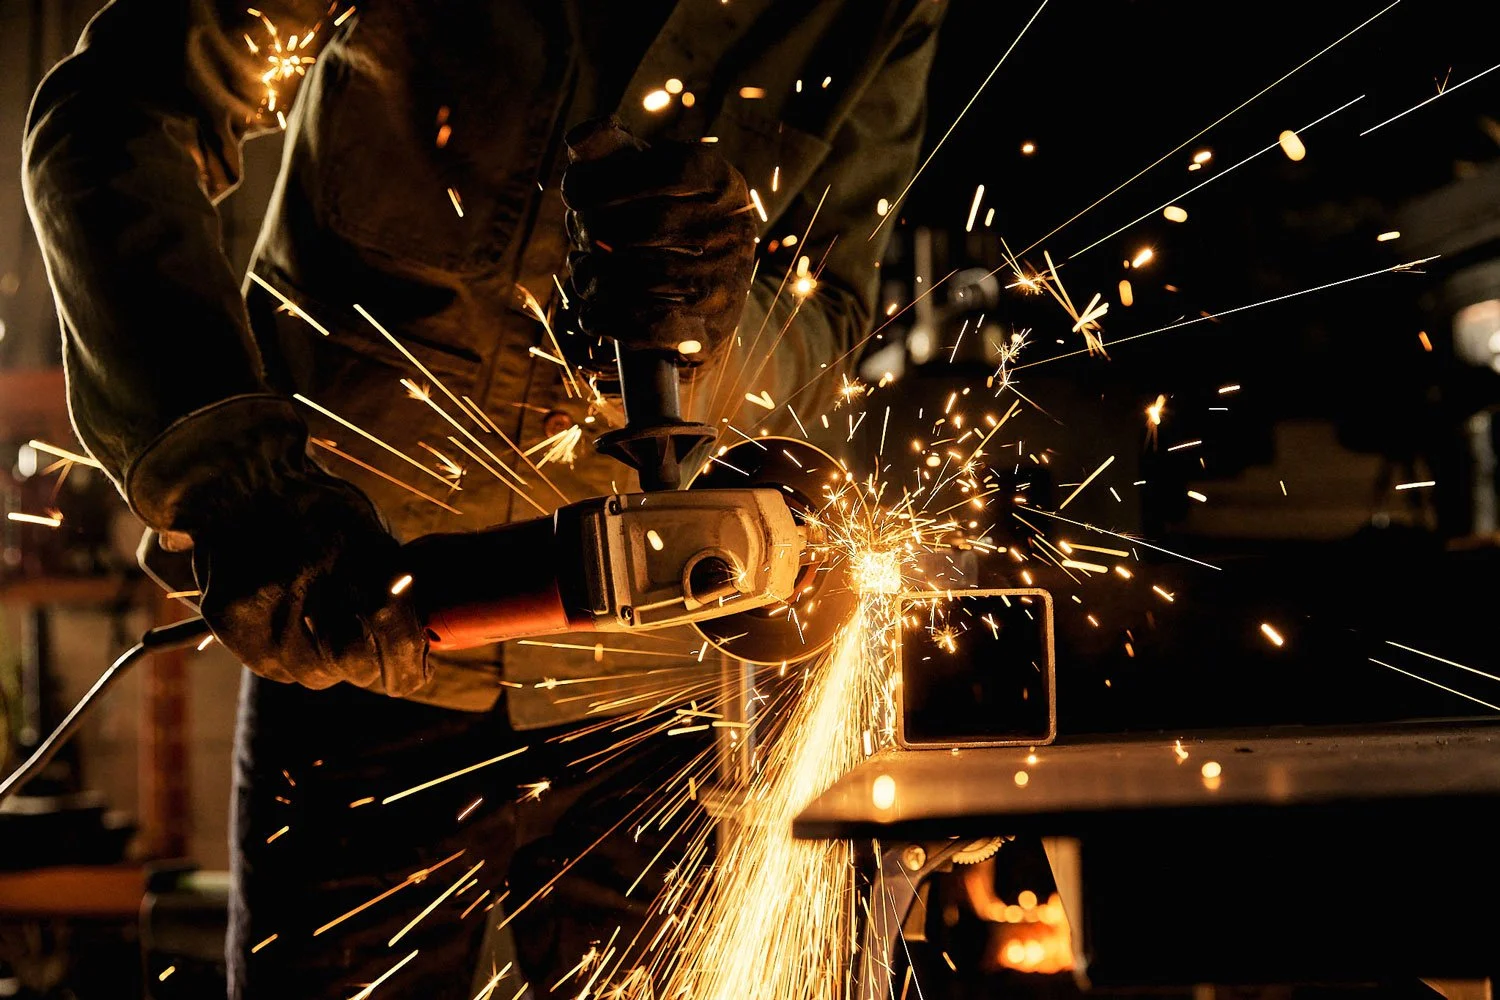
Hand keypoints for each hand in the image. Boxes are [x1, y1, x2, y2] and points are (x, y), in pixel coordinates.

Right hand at [190, 466, 429, 695]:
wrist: (241, 480)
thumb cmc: (317, 506)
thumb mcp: (368, 529)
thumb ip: (394, 580)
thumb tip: (418, 636)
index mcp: (356, 552)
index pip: (393, 630)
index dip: (408, 663)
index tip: (417, 674)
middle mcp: (310, 579)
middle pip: (355, 662)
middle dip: (374, 668)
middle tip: (376, 660)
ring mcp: (265, 602)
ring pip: (315, 673)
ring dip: (332, 667)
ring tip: (331, 639)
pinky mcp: (231, 618)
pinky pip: (275, 668)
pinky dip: (293, 662)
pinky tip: (299, 636)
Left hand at [562, 116, 756, 367]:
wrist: (710, 301)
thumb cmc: (667, 225)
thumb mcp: (648, 180)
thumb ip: (613, 153)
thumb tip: (581, 139)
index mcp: (721, 182)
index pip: (663, 172)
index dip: (605, 181)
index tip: (572, 193)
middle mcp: (732, 231)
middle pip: (638, 229)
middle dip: (593, 235)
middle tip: (582, 241)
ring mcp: (723, 284)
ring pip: (632, 280)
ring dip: (592, 278)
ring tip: (585, 273)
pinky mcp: (708, 331)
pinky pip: (640, 324)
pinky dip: (603, 318)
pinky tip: (592, 312)